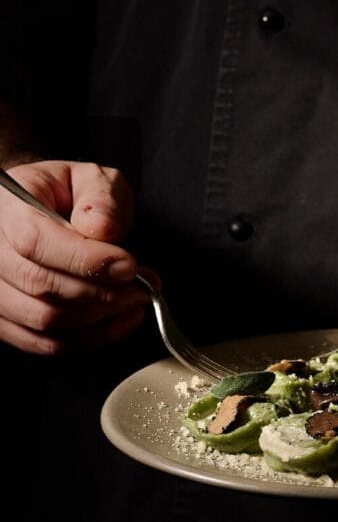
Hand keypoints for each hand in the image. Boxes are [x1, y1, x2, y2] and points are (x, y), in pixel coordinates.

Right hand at [0, 159, 153, 353]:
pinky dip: (87, 338)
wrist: (45, 210)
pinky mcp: (7, 318)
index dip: (86, 260)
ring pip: (42, 320)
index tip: (129, 266)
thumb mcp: (92, 179)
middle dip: (102, 293)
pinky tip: (116, 322)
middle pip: (40, 286)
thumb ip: (101, 199)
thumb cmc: (66, 194)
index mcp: (8, 208)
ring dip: (98, 318)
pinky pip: (43, 342)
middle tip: (141, 287)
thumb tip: (101, 231)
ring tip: (133, 302)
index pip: (35, 241)